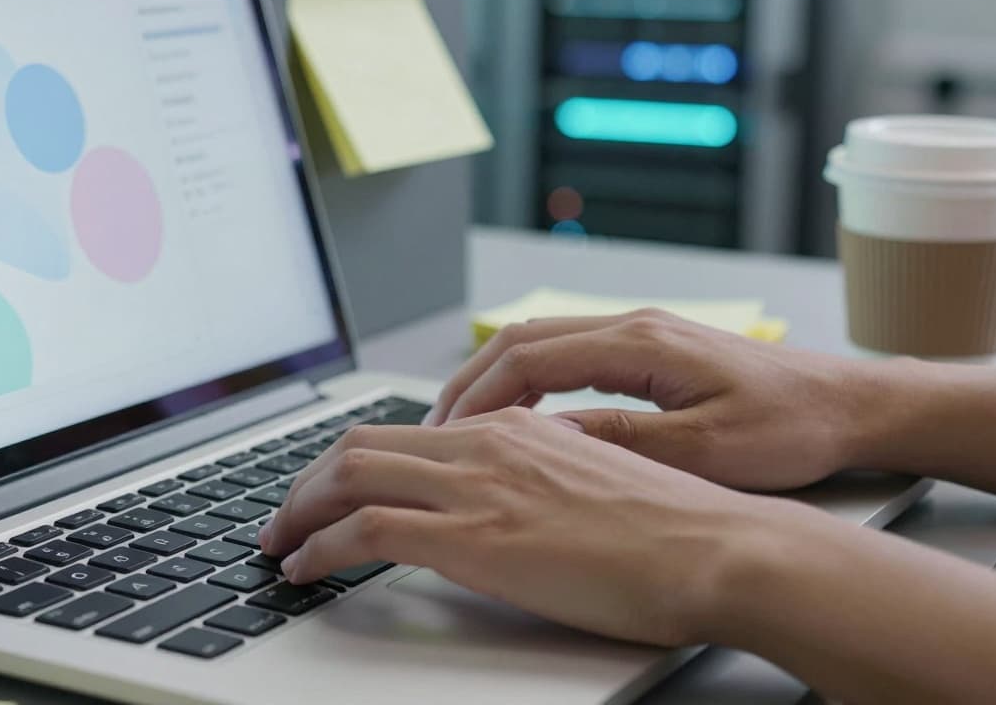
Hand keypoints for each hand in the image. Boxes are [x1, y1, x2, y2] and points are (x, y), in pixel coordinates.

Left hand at [259, 407, 778, 646]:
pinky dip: (321, 547)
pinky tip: (306, 569)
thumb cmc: (672, 530)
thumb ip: (534, 482)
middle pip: (360, 443)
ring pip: (351, 475)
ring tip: (279, 543)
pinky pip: (367, 531)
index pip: (404, 431)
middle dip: (306, 480)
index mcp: (514, 427)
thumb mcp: (590, 484)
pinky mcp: (474, 535)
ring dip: (299, 510)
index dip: (350, 460)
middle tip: (284, 514)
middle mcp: (486, 442)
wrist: (716, 550)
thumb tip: (497, 506)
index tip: (328, 488)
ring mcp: (477, 485)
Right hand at [425, 310, 891, 490]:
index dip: (478, 395)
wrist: (850, 405)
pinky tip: (521, 416)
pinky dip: (528, 380)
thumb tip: (546, 440)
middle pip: (521, 338)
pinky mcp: (652, 349)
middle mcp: (634, 325)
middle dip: (470, 381)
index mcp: (640, 343)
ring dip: (495, 379)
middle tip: (434, 429)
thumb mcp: (704, 449)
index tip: (445, 432)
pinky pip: (568, 353)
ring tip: (463, 425)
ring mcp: (642, 332)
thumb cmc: (791, 427)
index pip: (529, 357)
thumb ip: (621, 440)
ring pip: (540, 341)